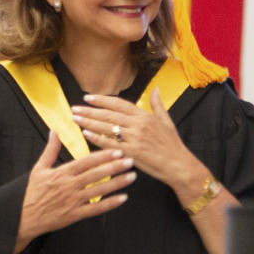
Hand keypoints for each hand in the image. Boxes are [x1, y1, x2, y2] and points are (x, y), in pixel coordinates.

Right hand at [15, 132, 135, 253]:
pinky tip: (123, 198)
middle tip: (130, 161)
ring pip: (99, 190)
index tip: (117, 150)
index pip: (86, 161)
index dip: (103, 156)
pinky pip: (96, 209)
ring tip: (131, 176)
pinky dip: (110, 204)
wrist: (23, 217)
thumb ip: (50, 150)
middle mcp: (69, 186)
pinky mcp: (75, 215)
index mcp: (62, 173)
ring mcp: (73, 201)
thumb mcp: (38, 168)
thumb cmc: (31, 192)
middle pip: (96, 174)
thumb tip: (55, 132)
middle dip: (115, 167)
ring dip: (117, 183)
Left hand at [73, 89, 209, 206]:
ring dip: (89, 122)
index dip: (102, 100)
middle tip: (74, 108)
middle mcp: (138, 125)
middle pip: (109, 114)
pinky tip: (86, 133)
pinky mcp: (132, 152)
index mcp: (144, 116)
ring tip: (75, 118)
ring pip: (107, 127)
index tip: (88, 97)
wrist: (178, 165)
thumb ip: (158, 105)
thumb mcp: (167, 121)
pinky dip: (97, 138)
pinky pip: (110, 144)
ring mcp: (134, 138)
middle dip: (90, 110)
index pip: (119, 104)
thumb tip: (156, 89)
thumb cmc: (172, 144)